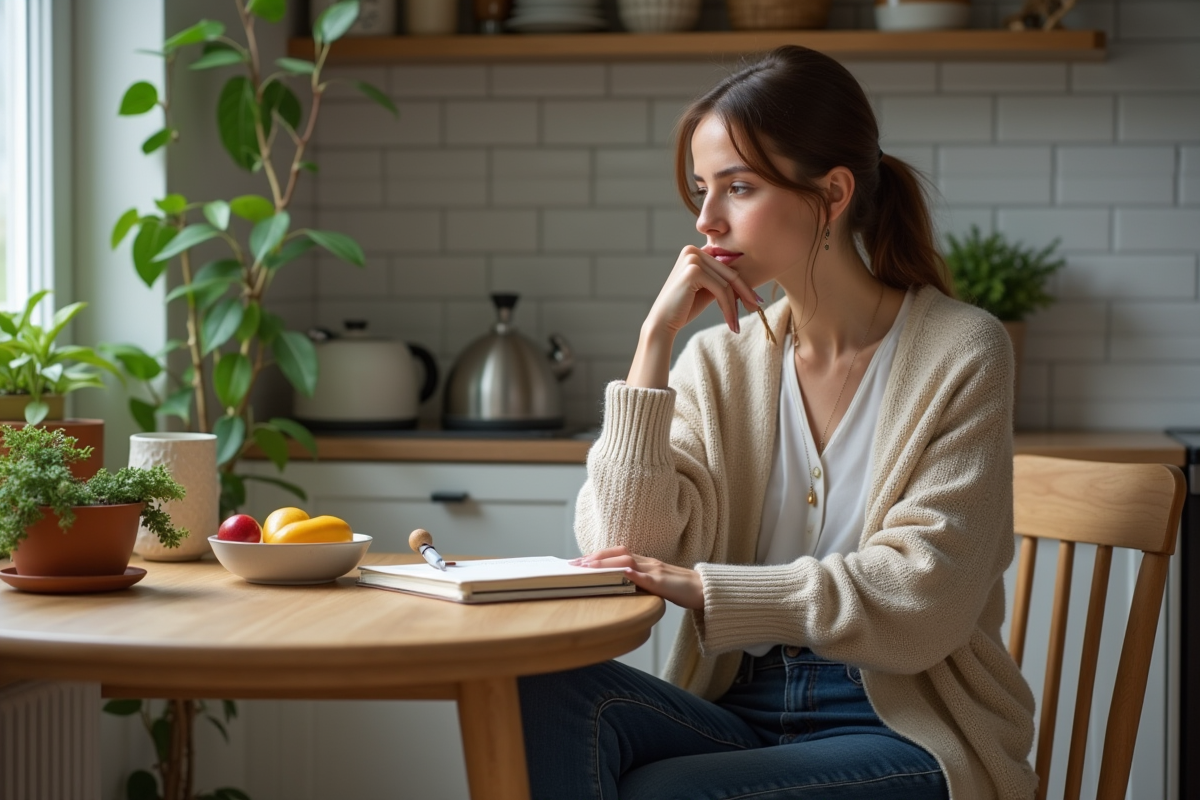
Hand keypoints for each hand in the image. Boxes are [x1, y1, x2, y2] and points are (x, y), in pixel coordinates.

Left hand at [570, 546, 704, 609]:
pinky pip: (648, 577)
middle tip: (575, 564)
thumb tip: (617, 582)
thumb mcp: (654, 583)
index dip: (597, 555)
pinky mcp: (665, 583)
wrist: (705, 591)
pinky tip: (622, 573)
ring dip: (606, 563)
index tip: (579, 561)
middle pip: (618, 554)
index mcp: (645, 562)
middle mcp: (649, 562)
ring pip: (628, 562)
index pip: (617, 554)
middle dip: (595, 557)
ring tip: (589, 566)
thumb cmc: (680, 588)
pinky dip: (634, 574)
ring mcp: (657, 571)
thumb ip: (638, 580)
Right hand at [646, 245, 761, 337]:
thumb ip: (723, 280)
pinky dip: (728, 307)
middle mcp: (692, 250)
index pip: (726, 265)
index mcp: (694, 251)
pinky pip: (720, 289)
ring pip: (727, 282)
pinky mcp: (693, 271)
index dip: (741, 282)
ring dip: (735, 305)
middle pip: (729, 272)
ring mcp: (691, 258)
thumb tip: (748, 281)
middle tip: (756, 308)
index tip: (753, 299)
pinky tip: (731, 323)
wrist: (662, 323)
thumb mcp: (707, 290)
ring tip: (737, 323)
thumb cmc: (684, 308)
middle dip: (744, 292)